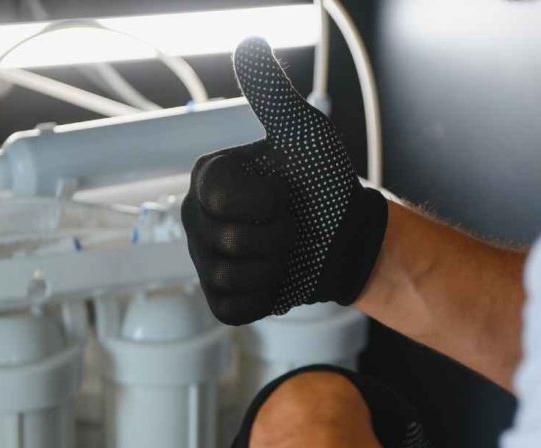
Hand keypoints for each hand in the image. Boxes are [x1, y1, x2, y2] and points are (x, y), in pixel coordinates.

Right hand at [182, 38, 388, 324]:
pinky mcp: (221, 299)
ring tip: (288, 251)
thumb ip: (274, 96)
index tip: (284, 193)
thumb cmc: (323, 184)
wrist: (345, 237)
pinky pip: (234, 307)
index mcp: (208, 178)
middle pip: (228, 242)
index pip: (220, 199)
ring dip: (275, 268)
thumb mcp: (304, 134)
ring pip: (231, 277)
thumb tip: (251, 46)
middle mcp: (196, 218)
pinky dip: (265, 297)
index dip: (263, 202)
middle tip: (292, 225)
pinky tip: (277, 279)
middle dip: (276, 237)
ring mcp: (206, 261)